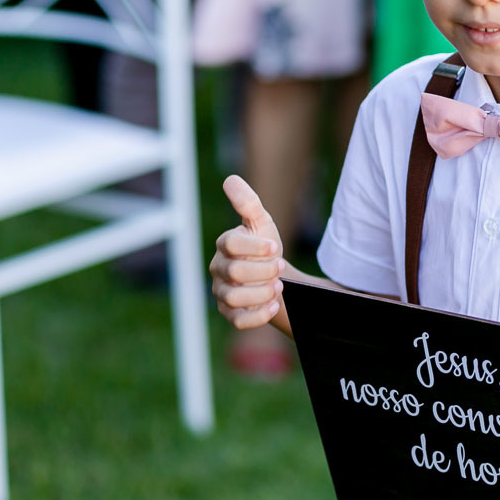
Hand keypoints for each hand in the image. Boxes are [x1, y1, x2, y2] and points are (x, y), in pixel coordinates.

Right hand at [210, 175, 285, 329]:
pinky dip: (258, 315)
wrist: (275, 277)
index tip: (275, 246)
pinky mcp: (231, 313)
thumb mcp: (262, 223)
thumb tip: (230, 179)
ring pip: (234, 297)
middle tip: (280, 267)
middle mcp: (219, 269)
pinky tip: (274, 305)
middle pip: (234, 272)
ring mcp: (222, 293)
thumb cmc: (265, 247)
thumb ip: (248, 203)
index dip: (254, 246)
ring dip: (261, 293)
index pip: (230, 244)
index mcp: (225, 245)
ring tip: (278, 287)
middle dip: (262, 270)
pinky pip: (238, 320)